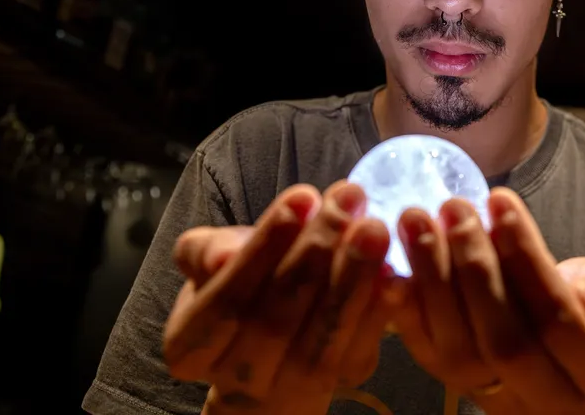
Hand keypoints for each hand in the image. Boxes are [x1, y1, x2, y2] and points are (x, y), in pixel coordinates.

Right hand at [163, 181, 400, 414]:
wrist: (271, 341)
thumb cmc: (241, 282)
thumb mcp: (211, 258)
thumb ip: (205, 250)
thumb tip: (223, 255)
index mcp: (191, 347)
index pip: (225, 298)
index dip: (263, 248)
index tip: (301, 196)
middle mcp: (237, 379)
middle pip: (276, 317)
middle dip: (317, 251)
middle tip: (348, 198)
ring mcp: (291, 388)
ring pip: (322, 337)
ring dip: (353, 277)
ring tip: (374, 225)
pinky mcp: (340, 381)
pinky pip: (361, 347)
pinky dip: (379, 309)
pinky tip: (394, 272)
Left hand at [392, 188, 584, 414]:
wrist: (571, 381)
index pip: (559, 318)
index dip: (527, 259)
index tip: (500, 201)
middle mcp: (550, 401)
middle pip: (504, 340)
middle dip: (474, 267)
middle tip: (452, 206)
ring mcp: (499, 400)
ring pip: (459, 352)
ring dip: (432, 282)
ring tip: (416, 221)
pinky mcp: (459, 390)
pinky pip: (428, 357)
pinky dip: (406, 312)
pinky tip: (392, 267)